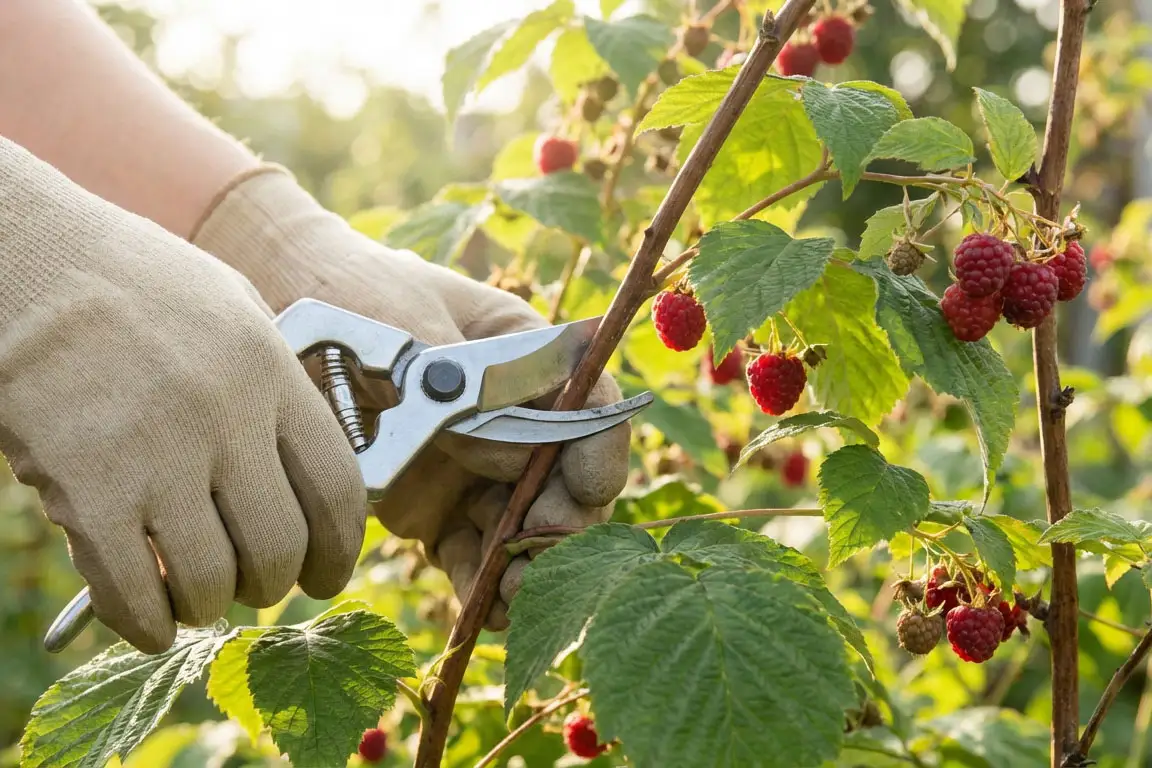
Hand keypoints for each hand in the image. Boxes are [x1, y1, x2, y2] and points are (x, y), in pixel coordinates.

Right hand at [0, 139, 366, 652]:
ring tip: (198, 593)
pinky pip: (130, 588)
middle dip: (274, 585)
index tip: (329, 574)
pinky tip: (151, 622)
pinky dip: (146, 623)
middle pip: (280, 546)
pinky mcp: (84, 485)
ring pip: (209, 578)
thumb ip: (276, 385)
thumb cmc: (131, 281)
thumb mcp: (233, 309)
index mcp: (270, 372)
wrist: (27, 258)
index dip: (342, 550)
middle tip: (258, 586)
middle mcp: (224, 418)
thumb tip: (307, 465)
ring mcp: (154, 453)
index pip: (338, 489)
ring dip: (208, 604)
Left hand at [192, 168, 631, 628]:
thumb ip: (457, 378)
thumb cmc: (355, 292)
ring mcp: (478, 470)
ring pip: (525, 530)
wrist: (287, 310)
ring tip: (511, 596)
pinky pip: (473, 556)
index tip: (584, 488)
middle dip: (562, 525)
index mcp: (527, 359)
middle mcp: (515, 421)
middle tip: (534, 552)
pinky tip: (483, 611)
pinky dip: (482, 586)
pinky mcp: (438, 511)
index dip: (600, 451)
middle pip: (566, 482)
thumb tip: (508, 448)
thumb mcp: (406, 316)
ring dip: (527, 566)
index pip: (593, 406)